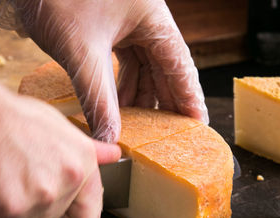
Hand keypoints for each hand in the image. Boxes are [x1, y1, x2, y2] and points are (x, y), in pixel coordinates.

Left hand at [0, 0, 208, 142]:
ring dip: (140, 94)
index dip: (190, 98)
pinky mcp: (112, 26)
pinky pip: (126, 59)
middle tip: (168, 133)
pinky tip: (117, 103)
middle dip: (164, 101)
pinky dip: (122, 82)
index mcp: (152, 19)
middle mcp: (146, 20)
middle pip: (165, 68)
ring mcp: (129, 22)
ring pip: (145, 66)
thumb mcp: (82, 53)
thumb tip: (109, 137)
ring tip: (136, 124)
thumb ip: (98, 99)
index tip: (197, 125)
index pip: (180, 66)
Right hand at [0, 86, 120, 217]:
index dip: (69, 213)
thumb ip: (91, 151)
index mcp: (80, 170)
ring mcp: (30, 201)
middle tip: (17, 182)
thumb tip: (113, 155)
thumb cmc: (16, 117)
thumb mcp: (63, 129)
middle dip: (31, 210)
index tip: (58, 204)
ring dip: (3, 214)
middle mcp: (60, 188)